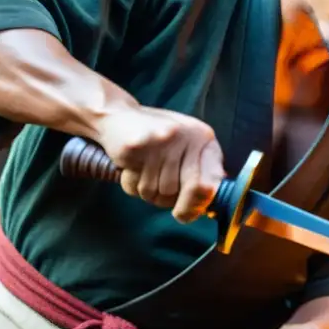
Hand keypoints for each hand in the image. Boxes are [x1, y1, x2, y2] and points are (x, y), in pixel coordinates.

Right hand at [93, 104, 224, 221]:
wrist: (118, 115)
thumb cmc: (156, 139)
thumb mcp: (185, 147)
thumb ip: (200, 172)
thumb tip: (207, 203)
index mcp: (203, 138)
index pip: (209, 184)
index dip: (196, 205)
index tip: (185, 214)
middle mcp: (186, 136)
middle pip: (178, 192)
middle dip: (167, 201)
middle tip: (160, 196)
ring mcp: (162, 140)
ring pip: (156, 192)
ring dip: (147, 192)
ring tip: (144, 173)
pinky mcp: (137, 146)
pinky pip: (135, 185)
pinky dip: (130, 184)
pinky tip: (131, 167)